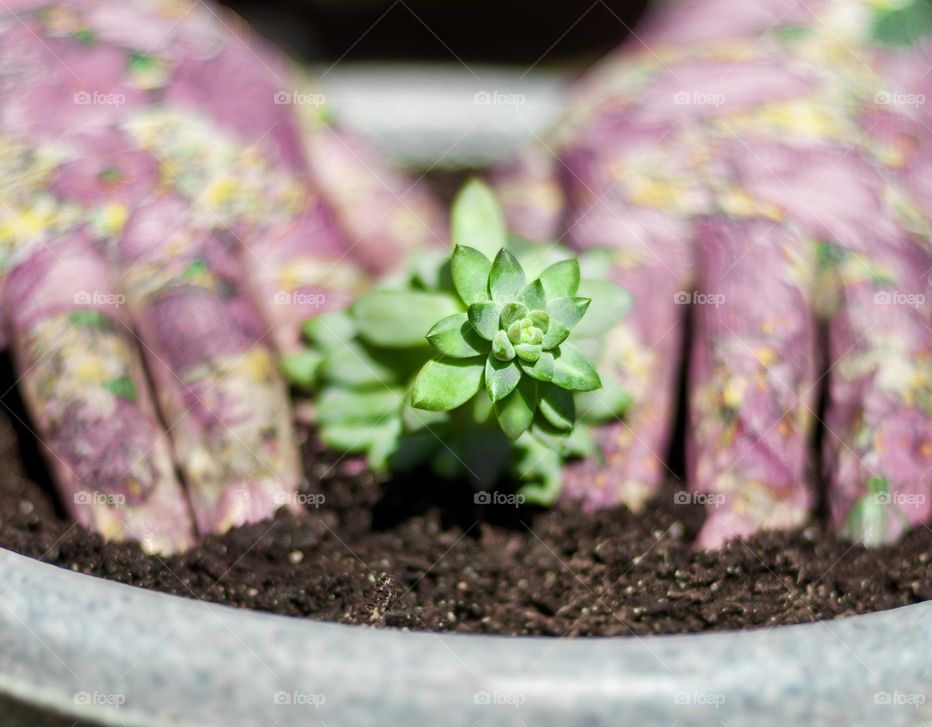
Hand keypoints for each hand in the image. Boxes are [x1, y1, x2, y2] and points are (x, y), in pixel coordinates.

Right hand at [0, 0, 442, 552]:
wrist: (40, 6)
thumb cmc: (180, 78)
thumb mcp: (286, 113)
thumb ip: (365, 197)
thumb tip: (441, 269)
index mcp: (259, 185)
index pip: (318, 300)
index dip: (344, 386)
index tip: (374, 456)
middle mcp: (170, 213)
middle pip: (216, 335)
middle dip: (242, 432)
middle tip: (269, 520)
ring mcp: (75, 235)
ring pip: (110, 351)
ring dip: (139, 452)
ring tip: (167, 540)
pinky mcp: (2, 252)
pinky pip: (33, 351)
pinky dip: (65, 433)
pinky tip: (86, 506)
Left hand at [494, 0, 931, 546]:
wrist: (805, 24)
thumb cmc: (672, 116)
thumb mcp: (573, 154)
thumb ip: (519, 235)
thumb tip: (455, 327)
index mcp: (649, 199)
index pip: (626, 331)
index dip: (613, 426)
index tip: (595, 508)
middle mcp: (753, 213)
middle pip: (745, 347)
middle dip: (732, 453)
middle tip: (718, 546)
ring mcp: (850, 223)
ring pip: (857, 344)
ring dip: (850, 446)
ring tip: (844, 535)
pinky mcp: (927, 235)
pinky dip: (928, 414)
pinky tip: (920, 487)